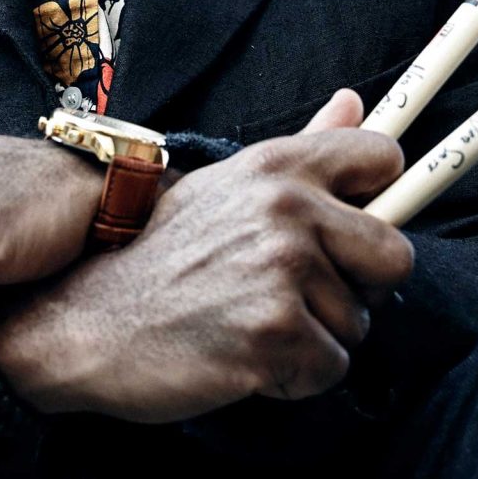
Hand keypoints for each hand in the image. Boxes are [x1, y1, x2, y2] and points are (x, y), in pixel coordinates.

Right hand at [0, 89, 411, 423]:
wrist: (82, 325)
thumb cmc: (156, 260)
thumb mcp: (223, 187)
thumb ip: (301, 148)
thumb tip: (353, 99)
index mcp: (275, 166)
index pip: (382, 157)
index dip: (378, 200)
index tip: (348, 229)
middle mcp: (285, 208)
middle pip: (395, 257)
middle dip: (358, 288)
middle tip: (296, 298)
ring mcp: (282, 271)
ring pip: (358, 325)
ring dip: (314, 339)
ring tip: (248, 325)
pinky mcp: (276, 333)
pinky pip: (330, 371)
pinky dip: (294, 379)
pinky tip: (245, 359)